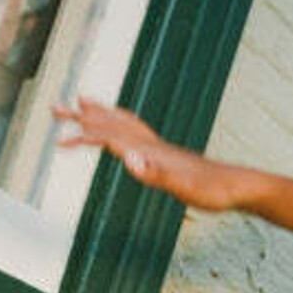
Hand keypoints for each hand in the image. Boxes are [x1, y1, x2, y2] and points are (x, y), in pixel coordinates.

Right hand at [51, 97, 241, 208]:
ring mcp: (160, 148)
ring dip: (100, 113)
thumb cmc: (213, 191)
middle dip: (82, 117)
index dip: (84, 138)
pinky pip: (138, 132)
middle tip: (54, 108)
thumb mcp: (183, 187)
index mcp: (150, 152)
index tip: (59, 143)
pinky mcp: (168, 154)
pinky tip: (122, 131)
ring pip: (123, 123)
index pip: (110, 139)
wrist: (238, 186)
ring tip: (81, 101)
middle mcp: (153, 145)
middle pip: (112, 124)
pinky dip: (123, 124)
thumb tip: (129, 159)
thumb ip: (155, 174)